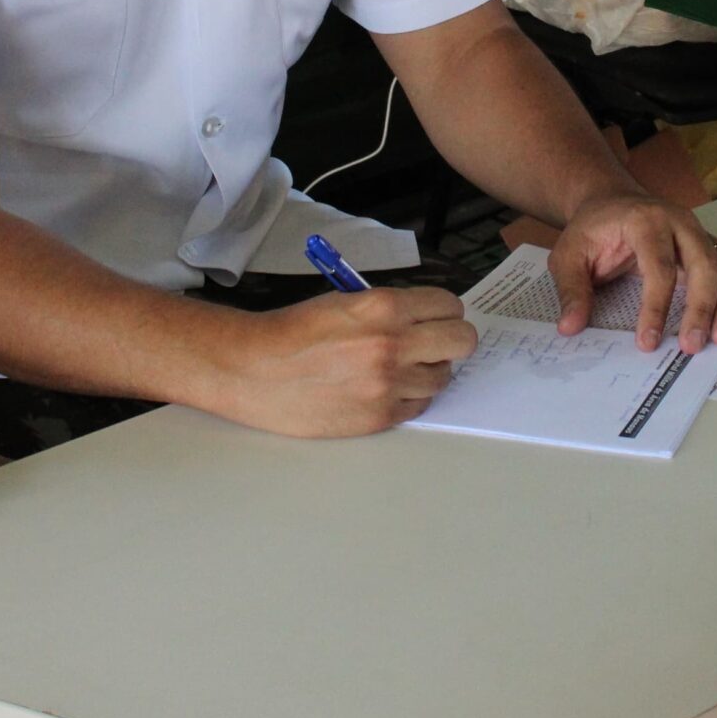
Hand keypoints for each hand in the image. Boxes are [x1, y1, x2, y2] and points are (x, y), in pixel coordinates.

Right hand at [231, 288, 477, 437]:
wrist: (254, 370)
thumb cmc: (294, 332)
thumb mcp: (345, 301)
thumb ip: (390, 309)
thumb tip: (427, 318)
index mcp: (384, 307)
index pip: (449, 306)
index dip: (445, 312)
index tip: (439, 318)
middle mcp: (392, 345)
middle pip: (462, 341)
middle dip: (452, 340)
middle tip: (436, 343)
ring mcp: (388, 384)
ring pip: (443, 377)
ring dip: (429, 371)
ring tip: (402, 368)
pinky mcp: (378, 416)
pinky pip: (419, 405)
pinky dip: (409, 397)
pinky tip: (386, 388)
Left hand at [549, 192, 716, 352]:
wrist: (612, 200)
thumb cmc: (593, 229)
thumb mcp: (568, 254)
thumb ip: (571, 289)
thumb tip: (570, 327)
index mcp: (645, 220)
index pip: (659, 267)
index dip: (656, 308)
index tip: (648, 342)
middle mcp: (681, 222)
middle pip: (704, 264)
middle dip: (701, 308)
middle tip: (692, 346)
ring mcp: (702, 232)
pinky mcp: (713, 244)